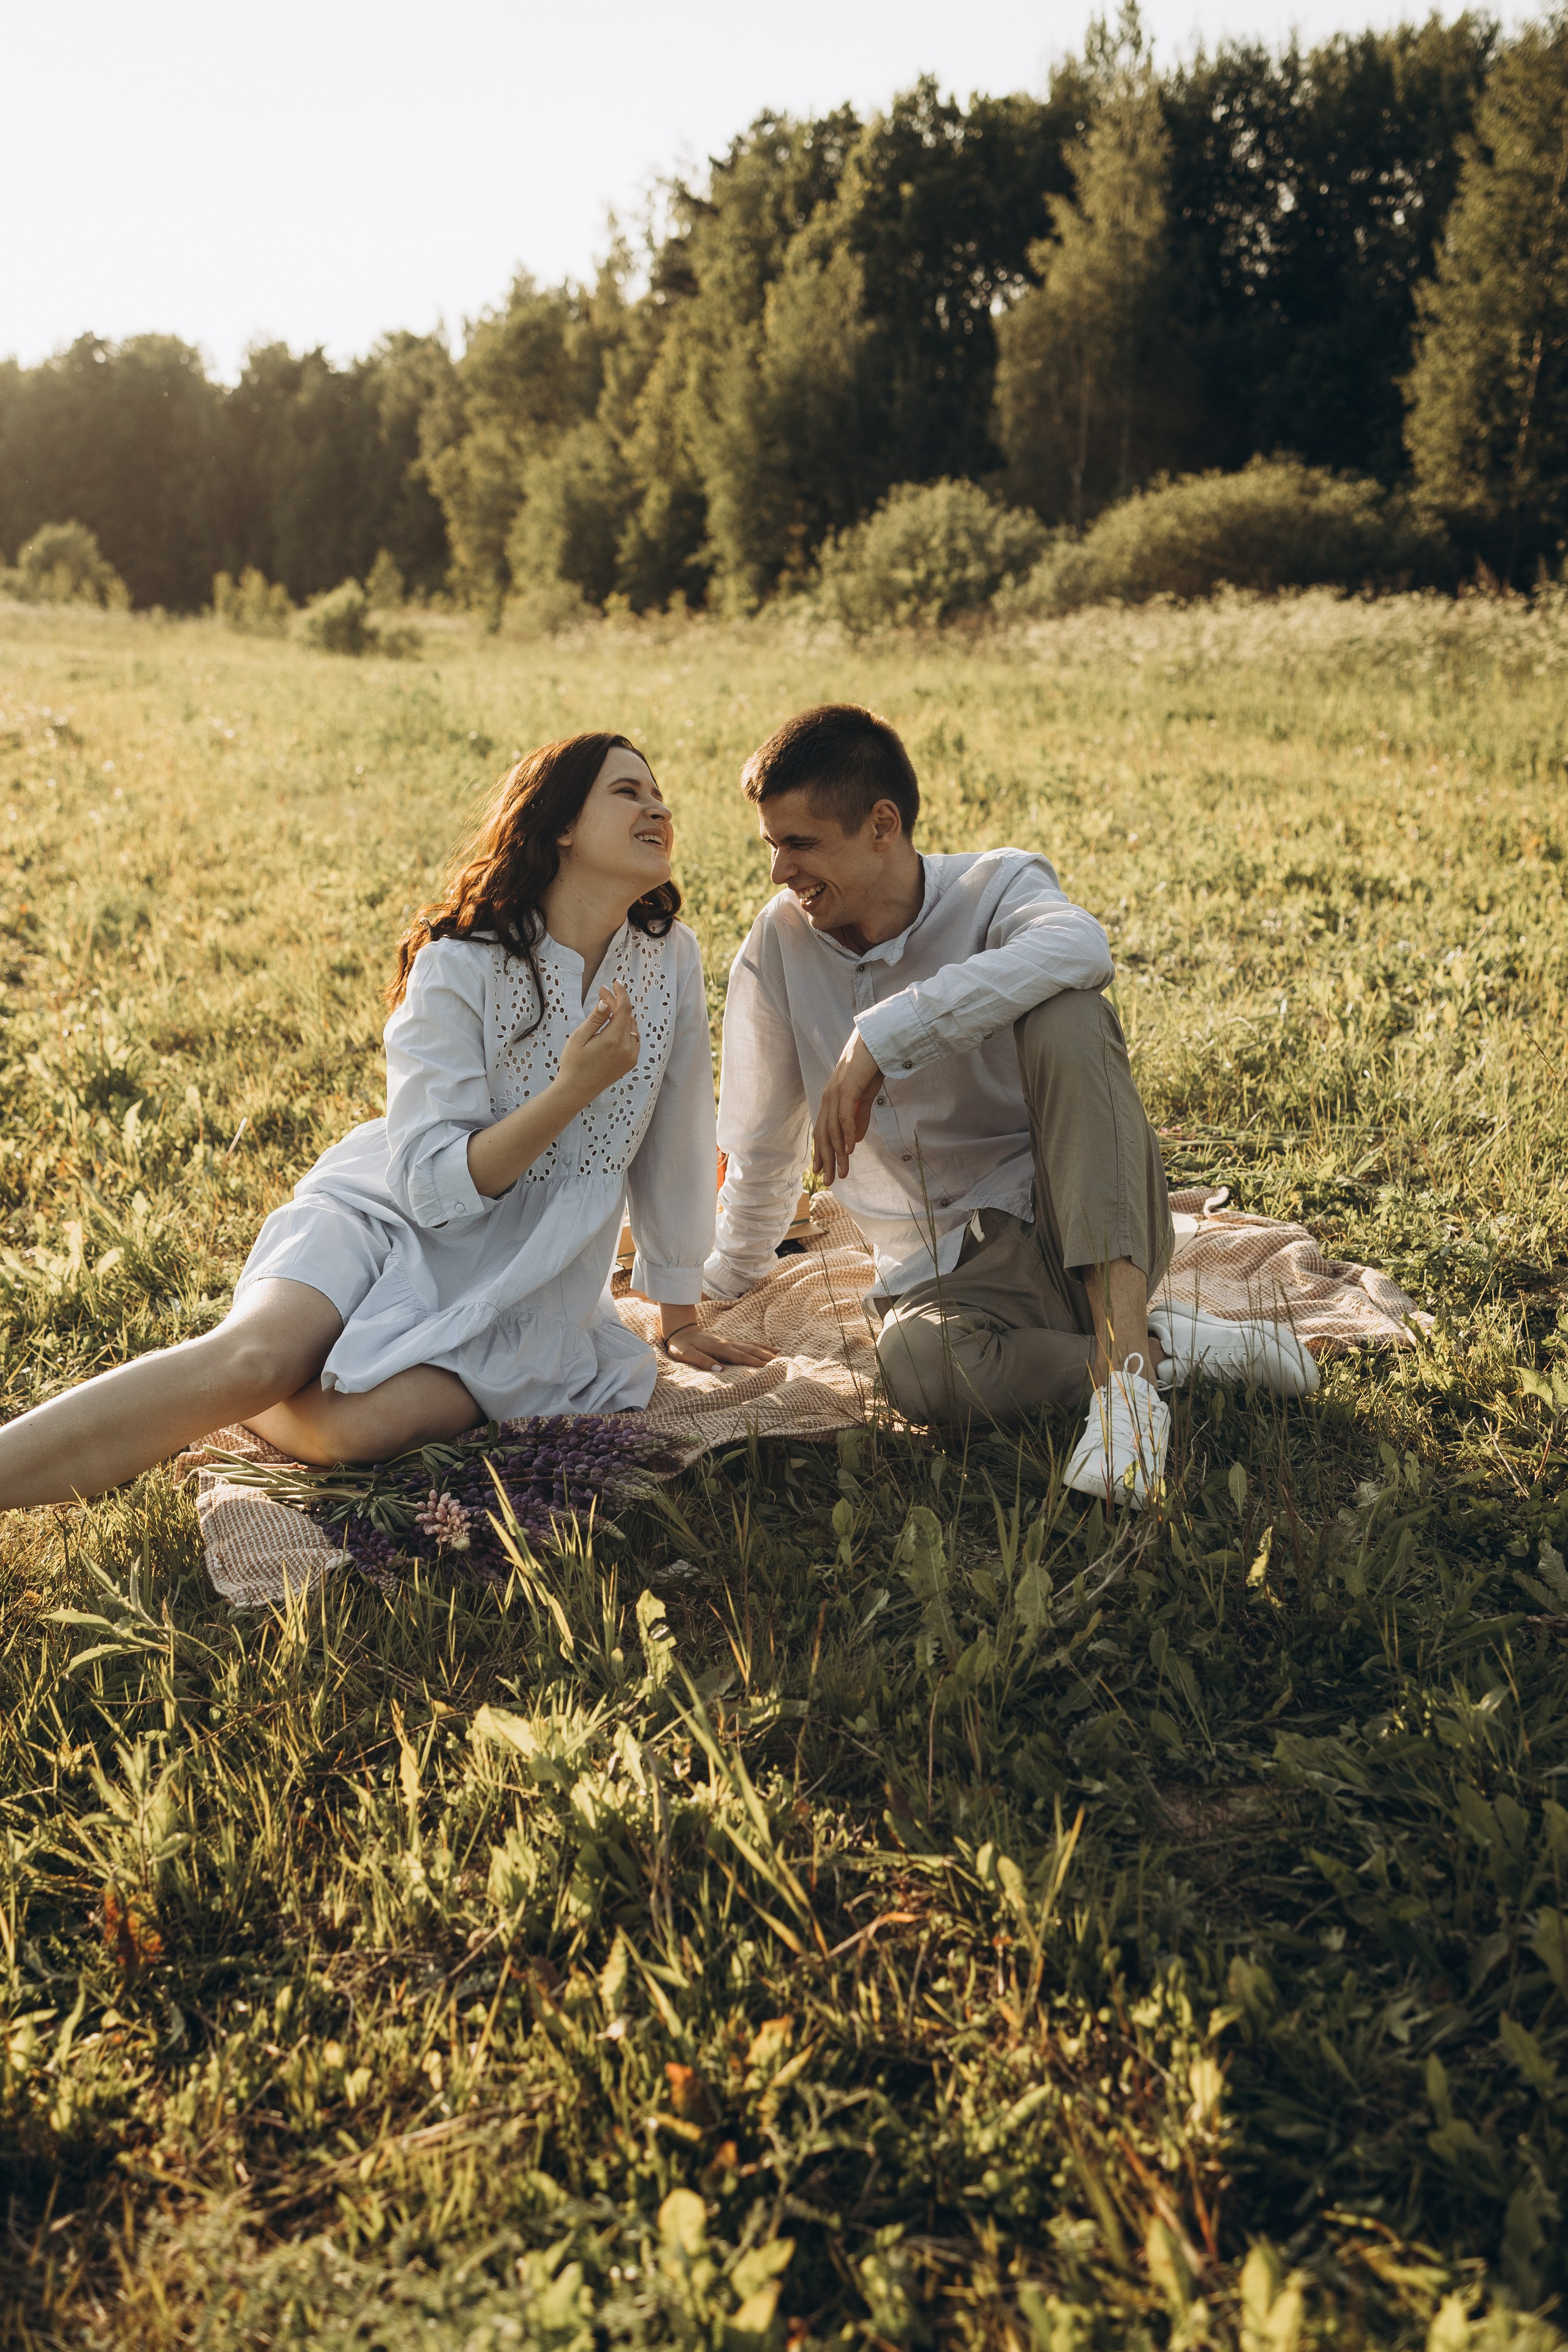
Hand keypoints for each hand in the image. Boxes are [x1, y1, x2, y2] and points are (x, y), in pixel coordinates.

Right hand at [555, 982, 639, 1106]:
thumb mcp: (579, 1037)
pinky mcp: (630, 1062)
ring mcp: (631, 1056)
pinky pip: (633, 1039)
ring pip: (632, 1027)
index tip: (614, 983)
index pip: (624, 1009)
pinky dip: (626, 1029)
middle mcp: (627, 1048)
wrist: (576, 1090)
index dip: (620, 993)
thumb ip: (595, 1019)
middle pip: (627, 1016)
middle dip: (616, 1003)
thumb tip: (606, 1002)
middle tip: (602, 994)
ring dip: (622, 1015)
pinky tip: (614, 1026)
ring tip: (606, 1009)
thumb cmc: (573, 1063)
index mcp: (613, 1040)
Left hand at [659, 1309, 776, 1371]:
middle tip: (783, 1363)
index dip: (756, 1363)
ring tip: (781, 1355)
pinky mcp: (729, 1341)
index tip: (770, 1367)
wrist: (680, 1330)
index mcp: (720, 1348)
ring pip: (752, 1346)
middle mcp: (728, 1343)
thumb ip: (702, 1361)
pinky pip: (748, 1343)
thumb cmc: (681, 1346)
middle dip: (767, 1357)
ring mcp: (730, 1341)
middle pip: (751, 1351)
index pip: (742, 1357)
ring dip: (767, 1351)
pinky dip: (760, 1346)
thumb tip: (720, 1371)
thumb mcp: (686, 1355)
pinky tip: (770, 1348)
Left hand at [811, 1030, 881, 1184]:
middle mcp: (828, 1098)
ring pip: (833, 1129)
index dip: (821, 1152)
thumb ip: (860, 1117)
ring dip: (838, 1153)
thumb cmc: (870, 1067)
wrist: (875, 1042)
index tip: (822, 1171)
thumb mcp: (865, 1097)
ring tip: (843, 1172)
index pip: (823, 1131)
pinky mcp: (846, 1088)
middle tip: (830, 1181)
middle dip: (827, 1160)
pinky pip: (845, 1116)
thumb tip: (857, 1140)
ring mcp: (835, 1093)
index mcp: (831, 1100)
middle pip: (824, 1135)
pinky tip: (851, 1150)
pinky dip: (847, 1134)